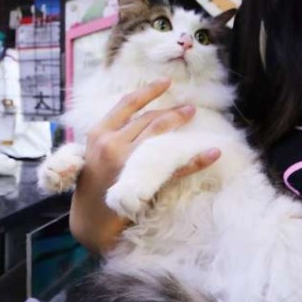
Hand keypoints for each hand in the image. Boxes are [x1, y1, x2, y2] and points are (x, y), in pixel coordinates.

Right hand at [68, 78, 219, 253]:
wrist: (88, 220)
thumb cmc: (92, 184)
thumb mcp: (93, 152)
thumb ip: (112, 134)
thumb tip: (140, 118)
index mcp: (98, 133)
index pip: (127, 104)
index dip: (148, 90)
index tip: (166, 81)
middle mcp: (112, 144)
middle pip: (148, 119)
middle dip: (170, 111)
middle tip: (189, 107)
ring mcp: (127, 163)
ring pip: (159, 136)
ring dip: (179, 122)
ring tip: (193, 115)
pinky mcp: (141, 182)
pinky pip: (174, 167)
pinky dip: (196, 159)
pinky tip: (212, 153)